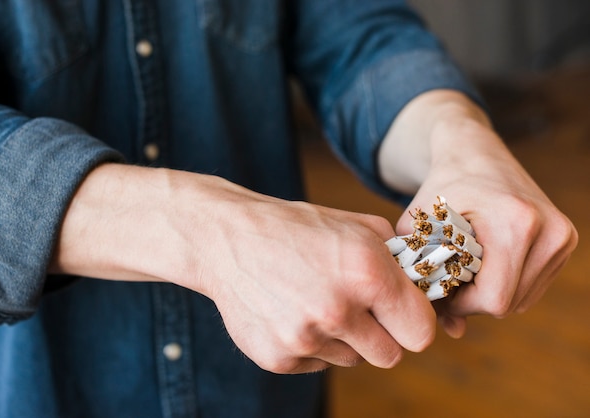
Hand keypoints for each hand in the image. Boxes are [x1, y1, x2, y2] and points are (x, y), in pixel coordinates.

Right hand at [193, 177, 436, 372]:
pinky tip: (292, 311)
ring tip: (316, 301)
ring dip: (344, 338)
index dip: (413, 322)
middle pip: (390, 356)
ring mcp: (305, 338)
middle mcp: (337, 311)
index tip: (400, 313)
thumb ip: (398, 259)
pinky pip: (317, 363)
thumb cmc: (296, 229)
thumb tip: (422, 289)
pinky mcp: (278, 358)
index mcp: (367, 274)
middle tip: (358, 308)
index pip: (421, 334)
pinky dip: (312, 344)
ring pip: (352, 359)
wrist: (228, 239)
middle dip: (381, 334)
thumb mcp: (356, 225)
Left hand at [379, 90, 576, 337]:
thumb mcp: (419, 227)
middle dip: (472, 302)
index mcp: (515, 222)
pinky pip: (532, 285)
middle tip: (446, 282)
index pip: (494, 299)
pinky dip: (505, 284)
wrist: (473, 152)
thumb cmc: (441, 188)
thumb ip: (424, 277)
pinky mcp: (565, 239)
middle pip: (509, 303)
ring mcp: (562, 235)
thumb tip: (453, 332)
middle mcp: (549, 230)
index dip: (460, 305)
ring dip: (489, 295)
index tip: (438, 291)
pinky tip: (483, 265)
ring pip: (522, 299)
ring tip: (462, 270)